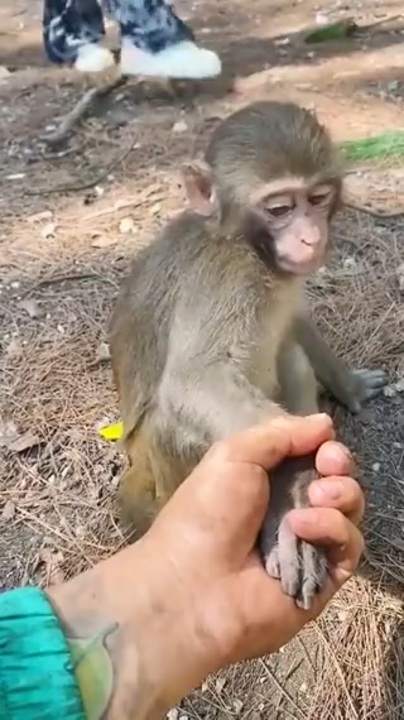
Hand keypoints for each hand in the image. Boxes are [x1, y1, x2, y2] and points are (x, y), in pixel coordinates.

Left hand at [131, 413, 363, 711]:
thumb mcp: (234, 455)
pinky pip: (348, 546)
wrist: (194, 586)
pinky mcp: (324, 577)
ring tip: (316, 496)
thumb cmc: (207, 513)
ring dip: (341, 494)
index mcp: (267, 480)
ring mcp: (309, 544)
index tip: (324, 444)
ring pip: (349, 510)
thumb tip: (325, 423)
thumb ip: (281, 434)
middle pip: (337, 480)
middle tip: (329, 465)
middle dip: (339, 466)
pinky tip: (302, 527)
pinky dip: (332, 529)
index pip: (313, 457)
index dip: (324, 447)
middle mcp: (291, 509)